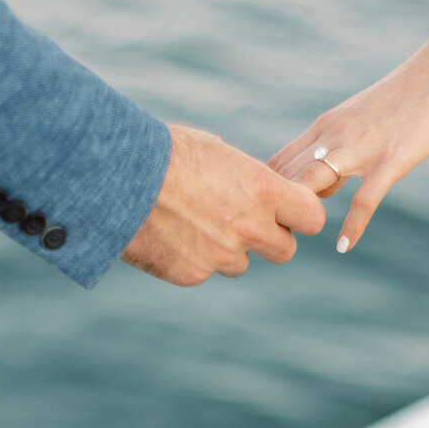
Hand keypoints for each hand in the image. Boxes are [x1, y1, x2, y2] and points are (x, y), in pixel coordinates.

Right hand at [123, 124, 325, 286]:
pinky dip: (192, 258)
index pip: (312, 217)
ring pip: (240, 264)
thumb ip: (246, 179)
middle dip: (270, 239)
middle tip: (245, 223)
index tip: (289, 211)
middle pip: (285, 250)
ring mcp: (221, 256)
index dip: (302, 215)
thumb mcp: (216, 153)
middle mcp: (249, 228)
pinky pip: (204, 271)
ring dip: (227, 251)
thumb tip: (256, 190)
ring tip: (194, 223)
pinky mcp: (192, 275)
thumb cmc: (165, 153)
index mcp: (262, 190)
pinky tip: (169, 235)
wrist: (116, 177)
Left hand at [270, 47, 428, 252]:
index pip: (279, 163)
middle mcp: (335, 135)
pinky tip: (344, 246)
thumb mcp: (361, 117)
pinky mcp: (390, 160)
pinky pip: (363, 201)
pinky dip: (352, 227)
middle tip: (274, 239)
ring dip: (302, 213)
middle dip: (276, 207)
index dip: (267, 193)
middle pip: (288, 176)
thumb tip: (325, 179)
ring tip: (297, 239)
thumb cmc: (409, 93)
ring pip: (313, 183)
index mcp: (326, 125)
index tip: (269, 219)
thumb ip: (339, 144)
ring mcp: (362, 148)